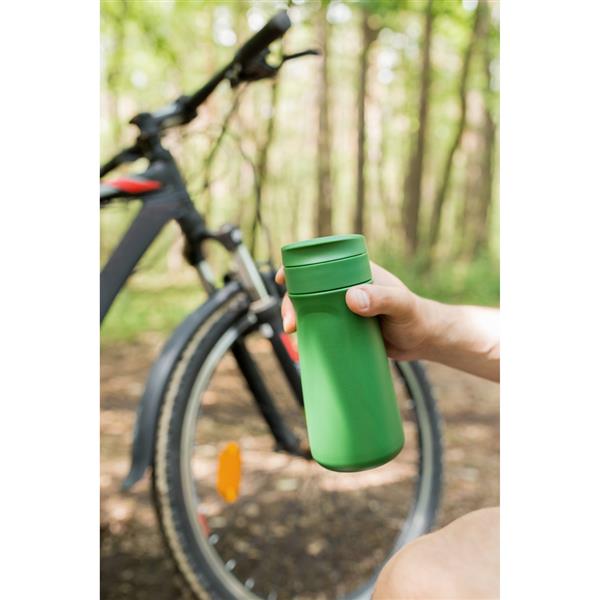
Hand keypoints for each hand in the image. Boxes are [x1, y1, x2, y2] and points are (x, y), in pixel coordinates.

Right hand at [275, 262, 437, 360]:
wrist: (425, 340)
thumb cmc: (417, 317)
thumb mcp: (400, 305)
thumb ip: (381, 299)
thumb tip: (350, 298)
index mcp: (355, 271)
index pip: (320, 262)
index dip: (297, 268)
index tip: (283, 279)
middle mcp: (346, 287)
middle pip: (309, 289)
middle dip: (292, 302)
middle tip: (290, 323)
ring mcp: (344, 308)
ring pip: (311, 309)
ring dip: (296, 318)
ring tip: (293, 334)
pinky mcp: (345, 327)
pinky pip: (321, 327)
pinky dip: (308, 333)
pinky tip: (300, 344)